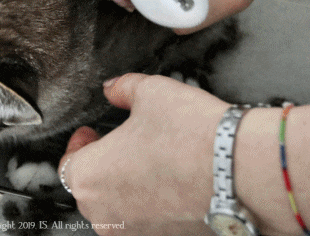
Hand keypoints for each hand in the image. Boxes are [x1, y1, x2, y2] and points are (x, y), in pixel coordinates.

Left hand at [57, 73, 230, 235]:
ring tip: (153, 160)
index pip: (68, 164)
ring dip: (129, 185)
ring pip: (120, 207)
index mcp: (89, 177)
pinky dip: (154, 204)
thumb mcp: (150, 91)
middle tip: (124, 142)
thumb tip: (114, 88)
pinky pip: (148, 221)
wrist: (241, 171)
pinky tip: (173, 181)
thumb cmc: (193, 136)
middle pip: (92, 188)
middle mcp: (105, 214)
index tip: (92, 133)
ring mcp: (135, 234)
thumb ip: (123, 89)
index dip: (80, 144)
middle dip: (105, 163)